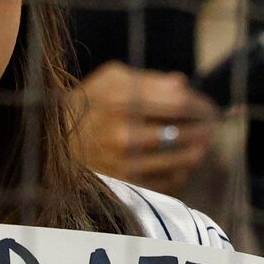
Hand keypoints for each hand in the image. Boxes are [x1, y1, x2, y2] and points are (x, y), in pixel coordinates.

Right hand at [68, 63, 218, 187]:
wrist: (52, 142)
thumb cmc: (87, 104)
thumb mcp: (111, 79)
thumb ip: (148, 78)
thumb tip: (183, 84)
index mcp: (121, 100)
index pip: (180, 103)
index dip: (201, 105)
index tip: (209, 107)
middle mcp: (123, 133)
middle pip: (184, 132)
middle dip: (205, 128)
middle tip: (211, 126)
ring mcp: (124, 162)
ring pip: (180, 159)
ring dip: (198, 152)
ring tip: (203, 145)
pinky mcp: (124, 184)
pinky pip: (167, 181)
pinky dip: (180, 173)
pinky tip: (182, 164)